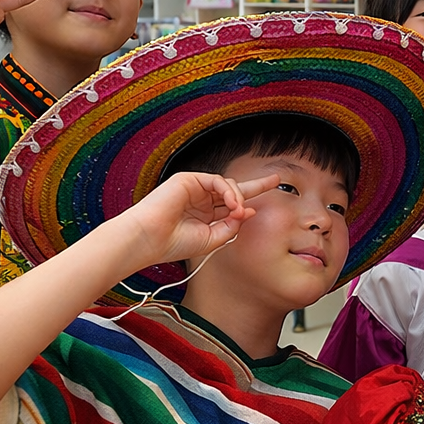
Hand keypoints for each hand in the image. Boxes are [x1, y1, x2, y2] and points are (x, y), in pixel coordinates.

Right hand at [116, 171, 277, 268]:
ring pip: (227, 185)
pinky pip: (216, 180)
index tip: (267, 199)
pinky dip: (228, 191)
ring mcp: (194, 188)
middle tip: (275, 180)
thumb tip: (249, 211)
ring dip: (238, 198)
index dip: (250, 200)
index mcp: (206, 214)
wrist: (148, 240)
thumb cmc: (173, 243)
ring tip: (239, 211)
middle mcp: (201, 200)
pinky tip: (232, 204)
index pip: (232, 204)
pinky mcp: (188, 180)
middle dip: (256, 185)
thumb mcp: (212, 239)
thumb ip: (231, 226)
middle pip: (233, 189)